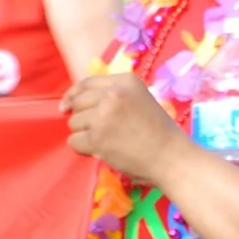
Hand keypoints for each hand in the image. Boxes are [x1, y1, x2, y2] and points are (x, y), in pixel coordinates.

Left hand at [62, 73, 189, 184]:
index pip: (87, 82)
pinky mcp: (97, 137)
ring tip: (106, 141)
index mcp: (126, 81)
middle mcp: (113, 93)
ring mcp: (103, 115)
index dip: (74, 94)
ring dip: (84, 134)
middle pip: (77, 102)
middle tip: (98, 130)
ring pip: (73, 122)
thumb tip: (74, 100)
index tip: (67, 105)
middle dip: (82, 117)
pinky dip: (83, 149)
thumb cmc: (159, 132)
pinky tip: (101, 151)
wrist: (171, 157)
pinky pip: (74, 141)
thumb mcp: (140, 100)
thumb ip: (114, 95)